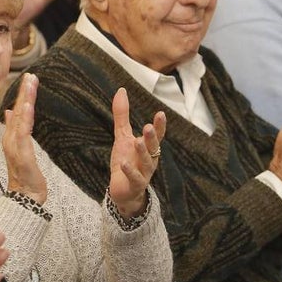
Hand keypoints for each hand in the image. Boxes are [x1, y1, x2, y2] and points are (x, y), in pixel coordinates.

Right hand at [2, 73, 46, 202]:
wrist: (25, 198)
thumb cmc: (24, 176)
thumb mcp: (21, 149)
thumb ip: (16, 129)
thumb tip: (12, 111)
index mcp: (12, 137)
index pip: (17, 111)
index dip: (22, 94)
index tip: (28, 78)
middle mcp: (11, 140)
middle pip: (18, 111)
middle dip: (24, 92)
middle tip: (30, 75)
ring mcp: (15, 147)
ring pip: (21, 119)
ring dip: (25, 100)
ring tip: (29, 84)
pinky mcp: (22, 155)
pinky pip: (23, 134)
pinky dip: (24, 119)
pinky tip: (26, 107)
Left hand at [107, 88, 166, 218]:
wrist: (122, 190)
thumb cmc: (126, 160)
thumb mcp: (122, 136)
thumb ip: (122, 115)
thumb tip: (121, 90)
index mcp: (149, 147)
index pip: (157, 135)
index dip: (160, 126)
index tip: (160, 113)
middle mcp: (150, 159)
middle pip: (154, 148)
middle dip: (152, 137)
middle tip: (148, 127)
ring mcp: (144, 173)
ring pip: (147, 163)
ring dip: (143, 152)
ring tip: (137, 142)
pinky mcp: (135, 185)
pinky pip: (135, 178)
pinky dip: (130, 170)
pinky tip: (124, 163)